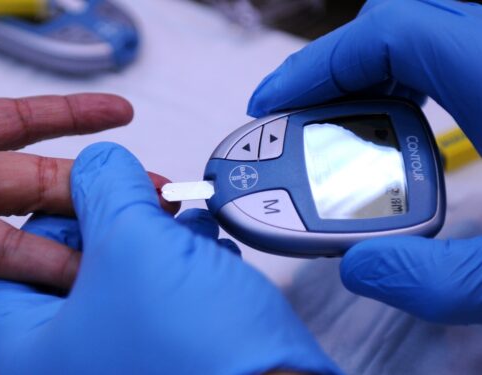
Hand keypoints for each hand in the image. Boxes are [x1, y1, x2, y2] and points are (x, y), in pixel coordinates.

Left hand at [0, 143, 340, 374]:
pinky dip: (177, 275)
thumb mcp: (135, 242)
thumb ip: (106, 187)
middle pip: (68, 272)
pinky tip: (207, 253)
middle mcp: (59, 365)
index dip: (53, 217)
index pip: (8, 266)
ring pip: (117, 288)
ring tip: (186, 219)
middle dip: (118, 225)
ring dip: (154, 243)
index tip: (97, 194)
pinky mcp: (155, 367)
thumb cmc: (194, 353)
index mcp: (25, 349)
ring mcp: (108, 368)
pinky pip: (151, 311)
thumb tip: (98, 164)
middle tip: (150, 201)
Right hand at [247, 0, 481, 323]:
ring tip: (335, 115)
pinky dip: (408, 73)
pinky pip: (449, 48)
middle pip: (399, 21)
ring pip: (425, 29)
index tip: (273, 103)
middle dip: (333, 62)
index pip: (388, 33)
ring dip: (369, 66)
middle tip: (294, 109)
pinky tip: (397, 121)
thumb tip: (363, 271)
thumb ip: (435, 281)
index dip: (316, 63)